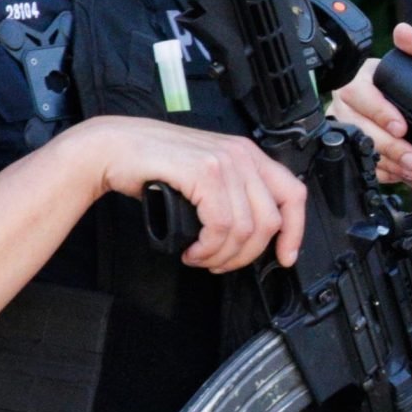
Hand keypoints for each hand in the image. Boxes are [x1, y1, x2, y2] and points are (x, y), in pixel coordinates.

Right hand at [70, 116, 305, 271]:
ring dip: (221, 256)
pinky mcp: (204, 171)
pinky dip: (207, 248)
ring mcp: (225, 161)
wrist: (117, 147)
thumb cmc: (156, 164)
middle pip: (269, 221)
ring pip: (245, 229)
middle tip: (220, 263)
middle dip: (246, 255)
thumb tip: (252, 236)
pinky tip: (193, 251)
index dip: (294, 232)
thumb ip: (233, 195)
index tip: (285, 258)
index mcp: (250, 155)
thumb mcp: (207, 175)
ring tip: (200, 258)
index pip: (293, 195)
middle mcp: (243, 155)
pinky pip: (221, 225)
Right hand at [329, 22, 411, 185]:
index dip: (379, 111)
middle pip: (355, 124)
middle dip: (387, 143)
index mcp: (362, 78)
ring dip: (388, 161)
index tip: (402, 126)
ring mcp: (346, 127)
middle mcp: (348, 102)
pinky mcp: (350, 150)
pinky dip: (384, 172)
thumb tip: (404, 31)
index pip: (359, 92)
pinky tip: (401, 171)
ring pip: (356, 146)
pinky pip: (359, 164)